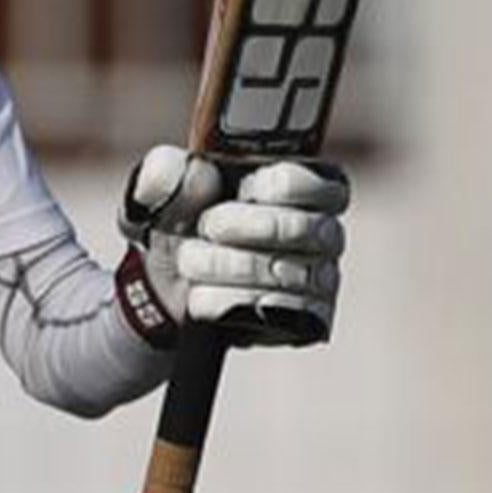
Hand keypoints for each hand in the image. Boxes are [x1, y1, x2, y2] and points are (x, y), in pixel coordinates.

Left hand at [115, 144, 348, 347]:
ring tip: (190, 263)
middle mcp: (322, 235)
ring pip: (287, 276)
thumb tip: (200, 173)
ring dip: (226, 267)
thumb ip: (170, 171)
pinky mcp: (306, 321)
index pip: (328, 186)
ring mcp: (320, 280)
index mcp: (302, 190)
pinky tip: (201, 296)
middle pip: (303, 230)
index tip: (247, 188)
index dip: (288, 186)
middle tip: (205, 228)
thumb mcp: (163, 190)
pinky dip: (231, 304)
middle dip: (242, 226)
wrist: (165, 283)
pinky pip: (281, 317)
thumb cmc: (180, 222)